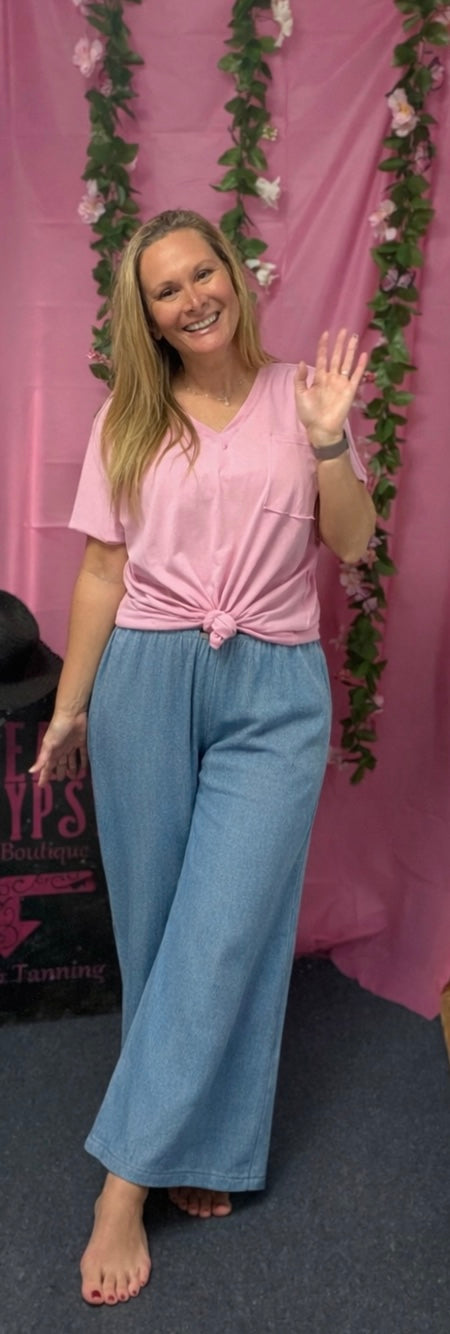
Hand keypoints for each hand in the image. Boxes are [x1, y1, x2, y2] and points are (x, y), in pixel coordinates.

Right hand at [29, 711, 87, 786]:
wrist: (72, 714)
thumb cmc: (58, 728)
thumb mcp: (48, 745)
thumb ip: (42, 759)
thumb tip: (31, 772)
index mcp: (53, 751)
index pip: (48, 767)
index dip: (45, 776)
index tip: (42, 786)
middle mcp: (61, 750)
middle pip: (60, 764)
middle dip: (60, 772)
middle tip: (61, 781)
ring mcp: (71, 746)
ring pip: (71, 760)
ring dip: (72, 769)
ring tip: (74, 777)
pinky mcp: (81, 742)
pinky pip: (82, 754)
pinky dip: (83, 761)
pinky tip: (84, 768)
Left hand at [294, 329, 367, 445]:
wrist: (320, 429)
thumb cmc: (309, 414)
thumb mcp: (300, 395)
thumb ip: (300, 379)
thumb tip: (302, 362)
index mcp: (319, 378)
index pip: (322, 358)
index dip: (323, 346)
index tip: (325, 334)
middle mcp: (331, 378)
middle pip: (336, 357)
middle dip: (339, 343)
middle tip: (343, 330)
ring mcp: (341, 383)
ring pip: (347, 362)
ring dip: (350, 350)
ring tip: (354, 336)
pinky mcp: (350, 391)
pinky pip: (356, 375)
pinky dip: (360, 366)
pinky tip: (364, 354)